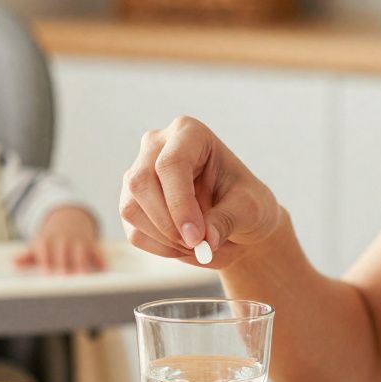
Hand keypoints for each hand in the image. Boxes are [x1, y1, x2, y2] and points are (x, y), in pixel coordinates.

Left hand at [15, 206, 103, 273]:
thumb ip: (27, 257)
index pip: (45, 250)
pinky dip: (101, 257)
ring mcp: (78, 241)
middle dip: (64, 264)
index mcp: (47, 242)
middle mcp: (63, 240)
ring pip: (80, 252)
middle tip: (65, 279)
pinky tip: (103, 267)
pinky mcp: (92, 244)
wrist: (68, 220)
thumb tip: (13, 262)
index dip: (47, 261)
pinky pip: (97, 250)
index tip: (47, 274)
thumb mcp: (37, 246)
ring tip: (83, 276)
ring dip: (81, 263)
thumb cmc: (50, 242)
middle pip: (63, 252)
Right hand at [120, 116, 280, 267]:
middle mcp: (156, 146)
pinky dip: (160, 248)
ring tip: (198, 245)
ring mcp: (138, 173)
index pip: (171, 163)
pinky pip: (134, 232)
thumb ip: (227, 220)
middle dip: (167, 223)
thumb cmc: (245, 202)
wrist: (236, 217)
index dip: (179, 203)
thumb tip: (205, 239)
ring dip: (164, 239)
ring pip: (131, 209)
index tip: (197, 237)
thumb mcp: (249, 209)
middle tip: (197, 246)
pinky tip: (184, 246)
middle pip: (141, 182)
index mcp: (189, 133)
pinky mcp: (131, 202)